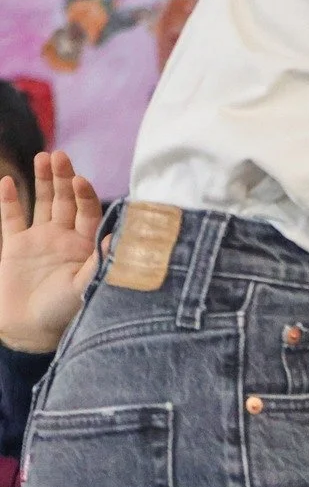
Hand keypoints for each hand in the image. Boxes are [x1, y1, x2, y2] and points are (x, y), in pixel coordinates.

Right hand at [0, 151, 102, 352]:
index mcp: (86, 247)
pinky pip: (11, 218)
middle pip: (66, 201)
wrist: (30, 330)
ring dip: (42, 180)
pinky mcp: (14, 246)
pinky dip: (9, 200)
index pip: (89, 213)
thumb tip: (120, 237)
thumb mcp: (85, 286)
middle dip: (64, 178)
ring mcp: (39, 240)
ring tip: (43, 157)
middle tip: (60, 156)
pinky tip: (8, 182)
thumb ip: (100, 261)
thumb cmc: (64, 312)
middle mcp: (65, 239)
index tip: (81, 180)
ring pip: (42, 202)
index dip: (85, 195)